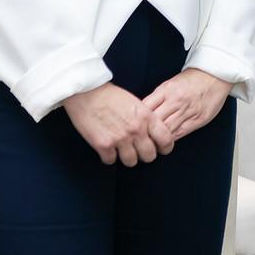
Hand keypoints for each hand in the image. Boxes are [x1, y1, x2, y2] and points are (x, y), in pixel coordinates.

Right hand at [62, 82, 176, 165]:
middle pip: (149, 156)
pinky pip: (111, 161)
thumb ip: (145, 119)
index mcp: (147, 117)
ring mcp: (120, 139)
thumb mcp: (137, 103)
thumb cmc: (111, 96)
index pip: (166, 140)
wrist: (88, 93)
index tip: (161, 149)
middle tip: (140, 151)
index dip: (165, 147)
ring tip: (123, 151)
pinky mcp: (103, 145)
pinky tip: (108, 149)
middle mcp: (136, 130)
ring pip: (131, 162)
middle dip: (145, 155)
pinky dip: (109, 157)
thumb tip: (151, 133)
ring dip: (128, 158)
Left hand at [142, 68, 232, 142]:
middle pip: (154, 122)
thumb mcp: (170, 83)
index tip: (132, 127)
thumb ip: (157, 98)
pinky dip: (170, 140)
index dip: (137, 120)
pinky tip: (165, 142)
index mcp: (166, 90)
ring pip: (166, 130)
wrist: (216, 74)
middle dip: (144, 132)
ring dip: (156, 139)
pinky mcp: (198, 119)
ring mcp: (187, 111)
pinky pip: (179, 133)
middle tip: (138, 140)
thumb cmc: (193, 79)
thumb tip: (142, 112)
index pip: (145, 109)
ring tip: (149, 145)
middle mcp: (176, 101)